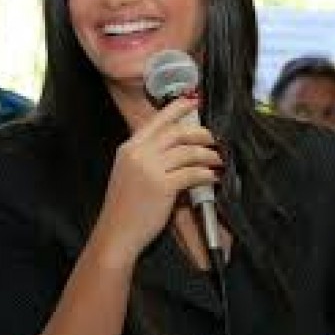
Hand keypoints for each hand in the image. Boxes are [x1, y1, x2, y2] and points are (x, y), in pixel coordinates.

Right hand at [94, 98, 221, 264]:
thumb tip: (175, 147)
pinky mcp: (162, 186)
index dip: (177, 108)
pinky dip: (206, 174)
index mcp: (129, 148)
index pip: (157, 120)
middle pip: (177, 133)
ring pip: (188, 151)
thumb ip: (147, 157)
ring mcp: (149, 169)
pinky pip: (192, 173)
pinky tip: (213, 178)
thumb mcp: (128, 173)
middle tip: (215, 138)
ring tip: (218, 160)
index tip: (193, 100)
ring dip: (208, 155)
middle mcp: (138, 154)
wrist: (115, 234)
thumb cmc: (124, 208)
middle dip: (201, 134)